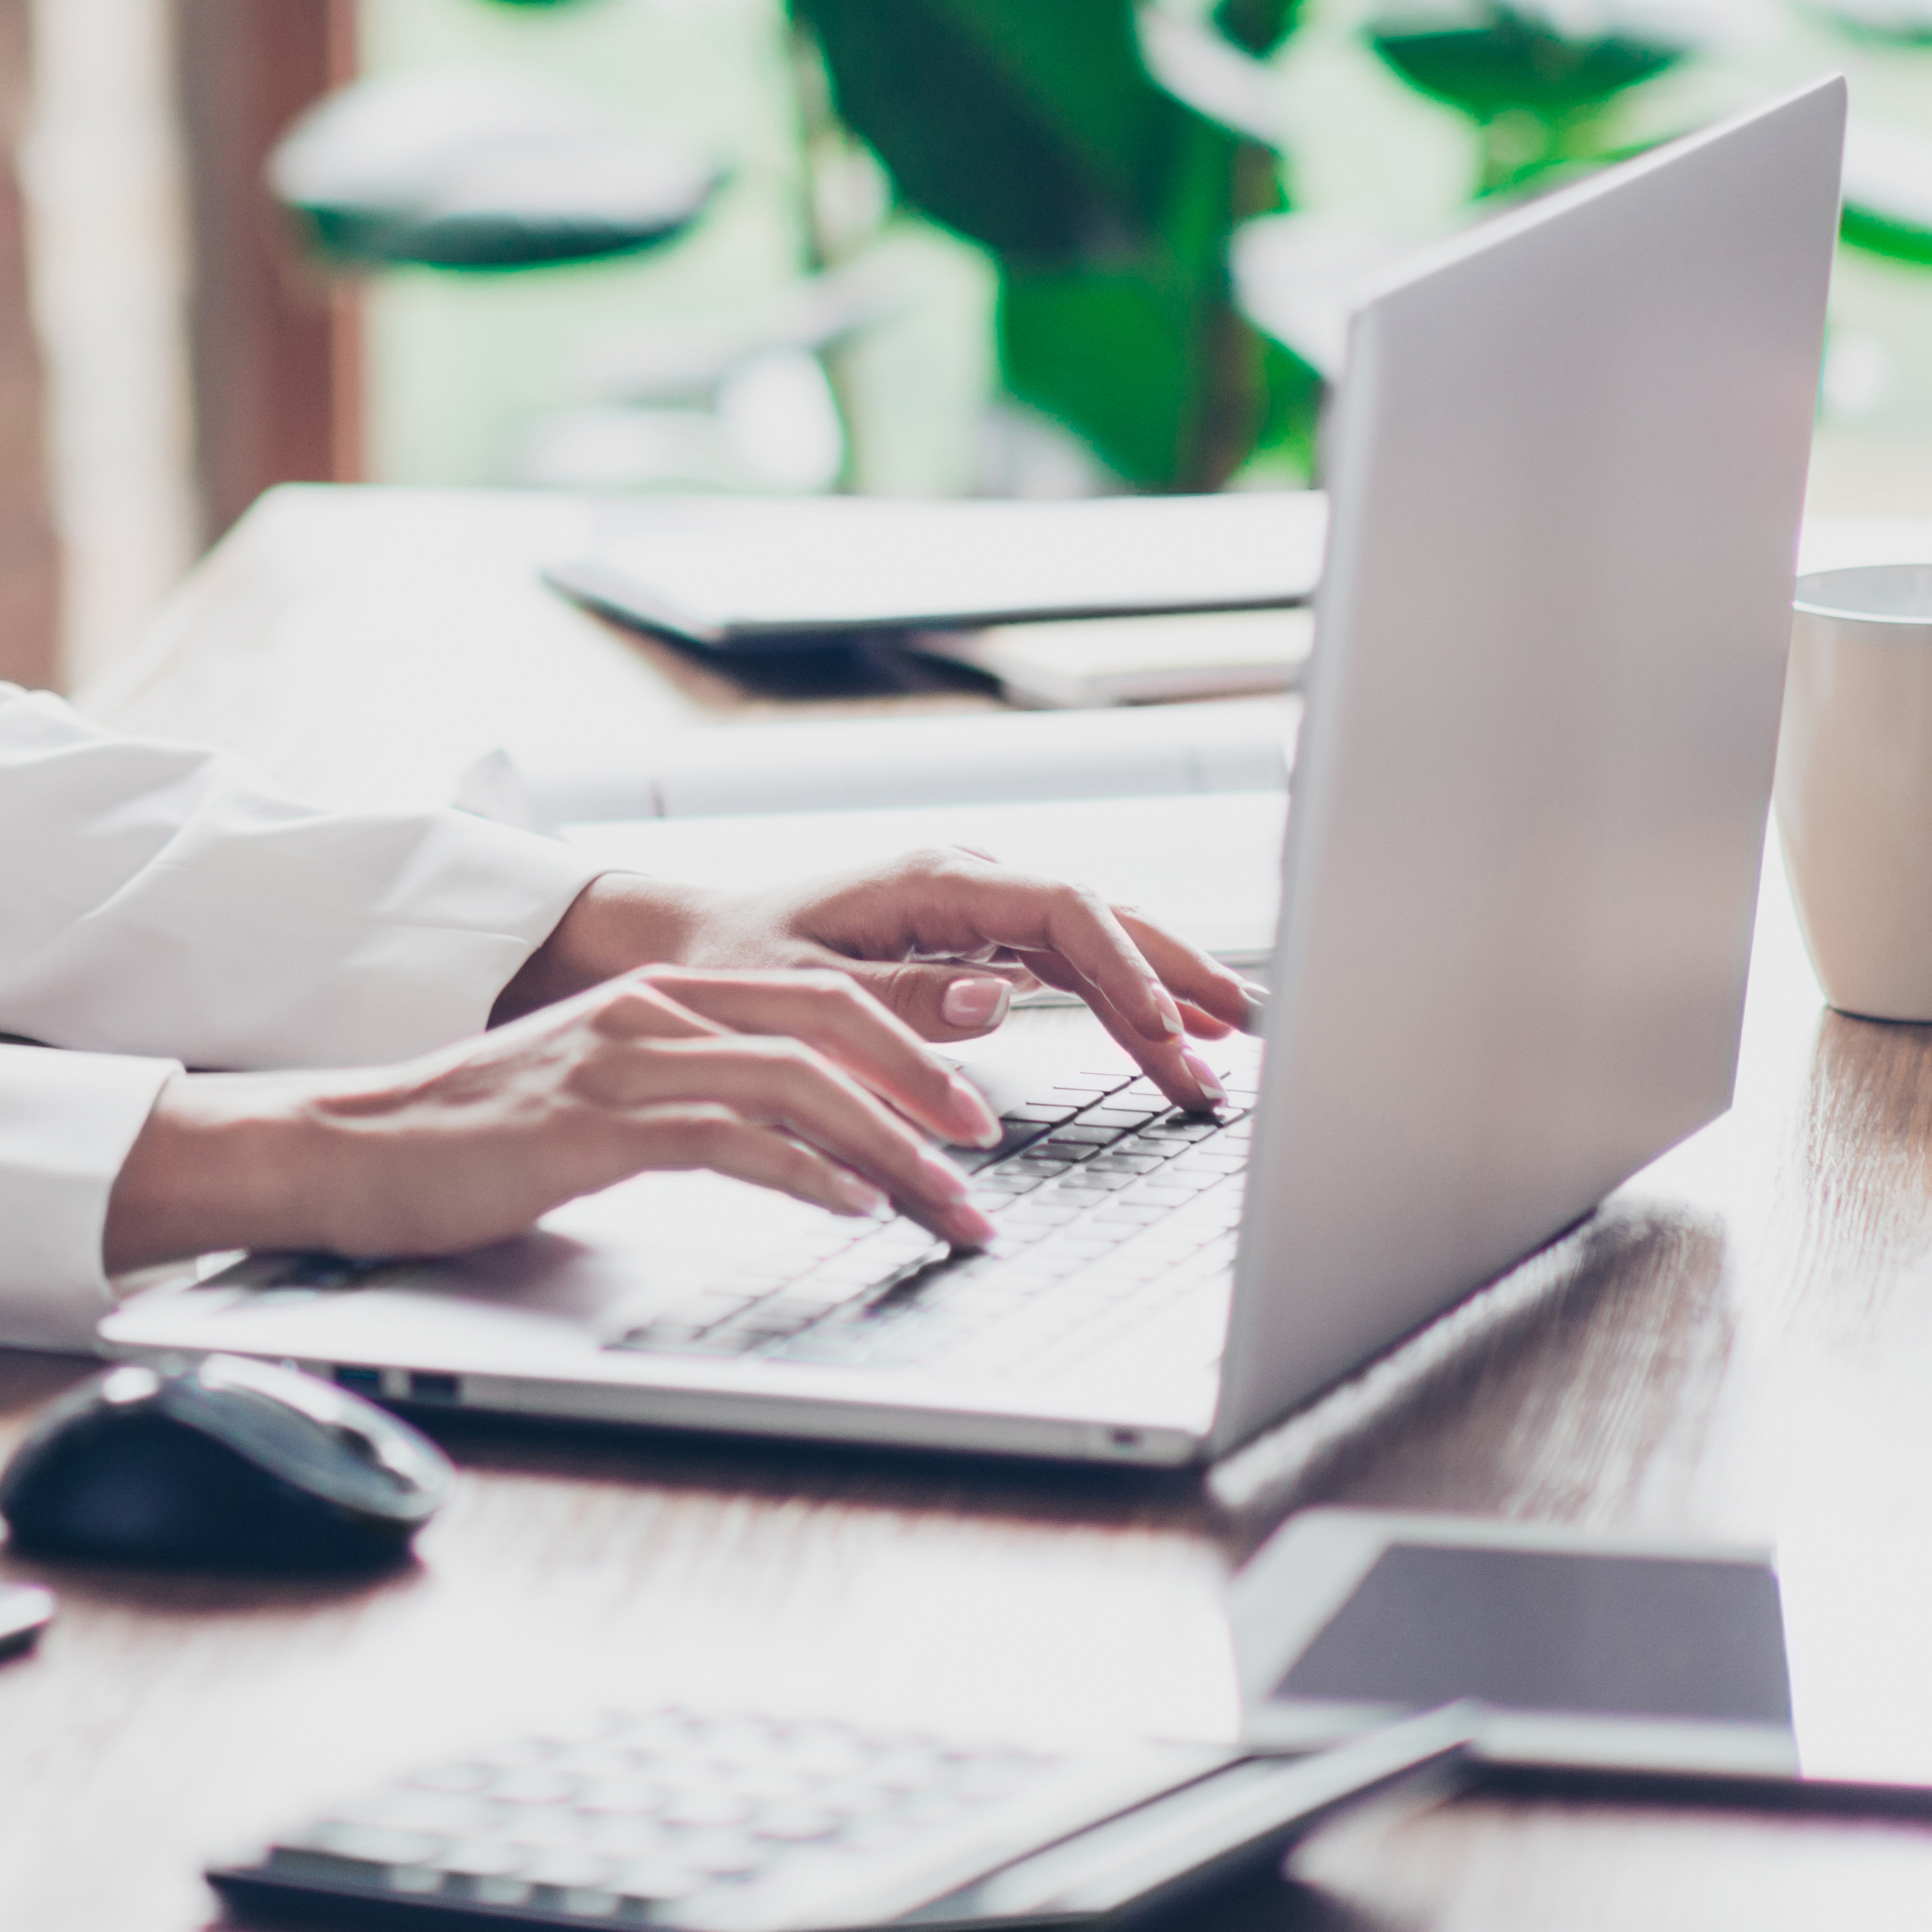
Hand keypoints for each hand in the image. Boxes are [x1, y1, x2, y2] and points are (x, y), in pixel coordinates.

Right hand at [101, 965, 1004, 1274]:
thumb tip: (789, 1150)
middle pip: (831, 1026)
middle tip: (989, 1147)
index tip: (970, 1111)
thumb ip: (685, 1105)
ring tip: (948, 1206)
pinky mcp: (592, 1125)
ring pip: (798, 1085)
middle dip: (927, 1088)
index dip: (911, 1048)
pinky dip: (808, 1174)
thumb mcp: (594, 1102)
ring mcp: (621, 1063)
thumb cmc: (465, 1142)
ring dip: (893, 1151)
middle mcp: (650, 1012)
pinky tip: (852, 1209)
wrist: (343, 1147)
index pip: (820, 1002)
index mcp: (658, 998)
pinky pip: (729, 1140)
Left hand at [492, 856, 1257, 1112]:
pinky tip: (1171, 1040)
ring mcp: (978, 910)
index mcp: (932, 880)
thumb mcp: (799, 990)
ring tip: (1234, 1051)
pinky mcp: (976, 943)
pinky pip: (1070, 966)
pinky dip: (1123, 1002)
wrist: (685, 944)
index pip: (1060, 910)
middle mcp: (967, 882)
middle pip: (1102, 918)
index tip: (1169, 1028)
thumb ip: (896, 1000)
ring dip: (1163, 994)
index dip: (1121, 969)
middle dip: (1176, 976)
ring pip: (1098, 942)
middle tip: (1246, 1039)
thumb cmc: (731, 964)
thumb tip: (996, 1002)